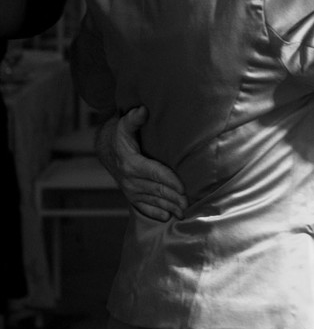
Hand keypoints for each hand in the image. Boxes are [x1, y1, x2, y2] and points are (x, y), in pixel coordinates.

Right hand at [96, 106, 186, 220]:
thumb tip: (142, 110)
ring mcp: (130, 190)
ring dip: (169, 207)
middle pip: (156, 190)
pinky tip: (167, 218)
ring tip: (184, 213)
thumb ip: (133, 119)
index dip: (170, 181)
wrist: (107, 150)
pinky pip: (143, 207)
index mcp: (131, 163)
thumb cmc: (121, 136)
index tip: (184, 188)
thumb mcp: (124, 125)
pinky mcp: (131, 195)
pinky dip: (155, 213)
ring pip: (153, 200)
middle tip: (190, 204)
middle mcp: (130, 179)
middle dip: (174, 198)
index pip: (155, 173)